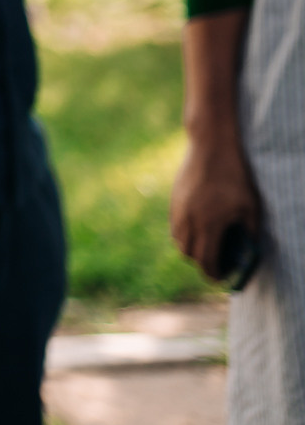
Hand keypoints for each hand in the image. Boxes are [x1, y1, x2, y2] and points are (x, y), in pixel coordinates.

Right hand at [171, 138, 261, 280]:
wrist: (210, 147)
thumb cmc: (235, 176)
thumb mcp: (250, 206)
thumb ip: (249, 232)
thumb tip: (247, 251)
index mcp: (209, 224)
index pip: (205, 261)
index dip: (213, 273)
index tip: (221, 278)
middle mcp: (189, 220)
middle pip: (188, 254)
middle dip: (201, 262)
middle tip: (215, 262)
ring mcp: (178, 210)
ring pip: (178, 240)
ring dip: (191, 247)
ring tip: (206, 244)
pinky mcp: (173, 200)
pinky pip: (175, 225)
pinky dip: (185, 233)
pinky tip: (199, 226)